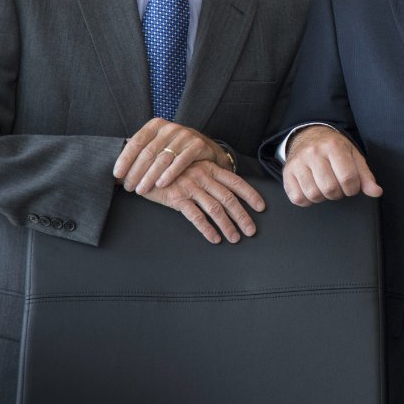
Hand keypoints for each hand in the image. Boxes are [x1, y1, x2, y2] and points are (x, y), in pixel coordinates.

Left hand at [113, 118, 230, 193]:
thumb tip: (116, 172)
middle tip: (129, 187)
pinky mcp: (198, 145)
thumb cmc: (175, 150)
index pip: (136, 142)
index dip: (125, 159)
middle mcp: (170, 127)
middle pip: (148, 152)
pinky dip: (169, 174)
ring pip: (162, 159)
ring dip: (150, 176)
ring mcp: (185, 135)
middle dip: (136, 172)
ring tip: (141, 190)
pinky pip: (181, 162)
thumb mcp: (158, 145)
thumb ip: (140, 153)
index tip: (117, 174)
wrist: (206, 149)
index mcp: (156, 125)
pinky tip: (161, 185)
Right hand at [139, 159, 264, 243]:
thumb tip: (228, 191)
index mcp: (209, 168)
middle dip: (242, 216)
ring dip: (227, 225)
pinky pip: (196, 216)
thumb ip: (209, 177)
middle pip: (229, 198)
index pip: (236, 182)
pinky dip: (207, 228)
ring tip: (235, 238)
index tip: (261, 207)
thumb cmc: (170, 168)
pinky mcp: (176, 198)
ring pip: (215, 208)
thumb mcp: (192, 167)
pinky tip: (214, 238)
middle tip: (251, 231)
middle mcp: (203, 176)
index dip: (250, 195)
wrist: (143, 165)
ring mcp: (190, 187)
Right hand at [283, 125, 382, 206]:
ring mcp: (298, 162)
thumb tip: (376, 192)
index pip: (347, 177)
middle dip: (338, 193)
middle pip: (330, 188)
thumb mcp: (353, 156)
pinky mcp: (287, 172)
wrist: (309, 136)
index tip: (351, 186)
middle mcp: (313, 152)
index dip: (353, 188)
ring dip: (323, 197)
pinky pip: (297, 198)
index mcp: (333, 146)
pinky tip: (313, 189)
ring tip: (325, 187)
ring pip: (313, 195)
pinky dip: (307, 200)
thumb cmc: (333, 148)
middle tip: (338, 186)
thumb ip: (365, 175)